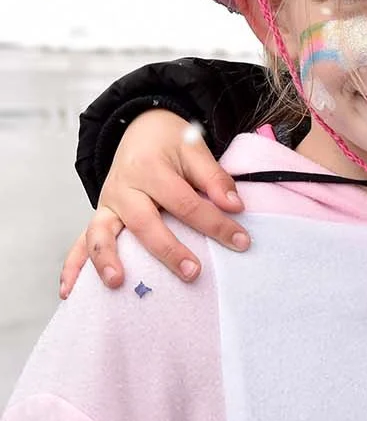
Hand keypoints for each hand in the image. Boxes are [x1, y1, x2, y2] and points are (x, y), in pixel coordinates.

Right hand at [60, 110, 248, 297]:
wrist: (140, 129)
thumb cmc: (172, 143)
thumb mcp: (195, 149)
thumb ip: (214, 178)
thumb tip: (235, 206)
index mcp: (149, 169)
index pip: (186, 202)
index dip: (215, 224)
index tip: (241, 241)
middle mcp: (123, 188)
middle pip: (144, 223)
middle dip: (168, 250)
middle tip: (192, 272)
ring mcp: (106, 204)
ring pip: (100, 233)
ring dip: (106, 260)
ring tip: (118, 284)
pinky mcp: (99, 216)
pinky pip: (80, 243)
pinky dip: (73, 267)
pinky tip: (70, 292)